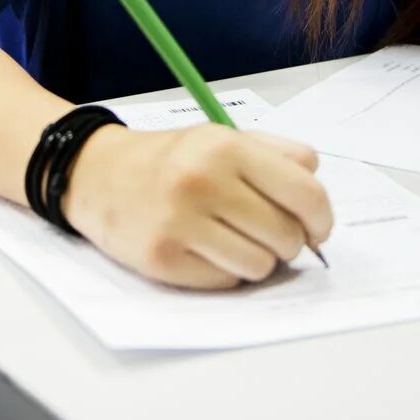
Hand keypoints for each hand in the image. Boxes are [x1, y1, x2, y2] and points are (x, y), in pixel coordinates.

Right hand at [61, 124, 333, 288]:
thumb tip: (317, 195)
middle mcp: (202, 181)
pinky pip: (226, 282)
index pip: (305, 193)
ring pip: (260, 266)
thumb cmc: (170, 159)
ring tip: (234, 240)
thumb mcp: (222, 137)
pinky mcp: (162, 259)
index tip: (317, 229)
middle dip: (288, 242)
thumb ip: (278, 155)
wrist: (97, 174)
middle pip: (286, 236)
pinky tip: (206, 250)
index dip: (321, 219)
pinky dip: (225, 272)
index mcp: (225, 146)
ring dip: (257, 260)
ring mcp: (179, 222)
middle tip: (267, 233)